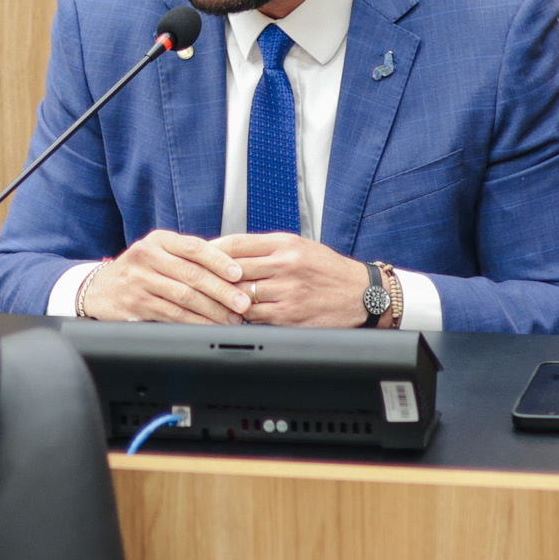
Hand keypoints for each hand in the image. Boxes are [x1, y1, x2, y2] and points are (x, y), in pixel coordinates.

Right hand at [79, 229, 250, 323]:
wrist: (100, 288)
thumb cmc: (140, 270)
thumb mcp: (159, 253)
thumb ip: (188, 256)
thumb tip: (232, 267)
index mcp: (158, 240)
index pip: (194, 247)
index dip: (219, 260)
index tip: (239, 273)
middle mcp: (147, 257)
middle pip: (192, 274)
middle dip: (222, 290)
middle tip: (243, 302)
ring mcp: (139, 281)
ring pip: (184, 297)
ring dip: (212, 310)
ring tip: (231, 318)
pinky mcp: (136, 305)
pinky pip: (172, 315)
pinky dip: (195, 322)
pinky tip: (209, 326)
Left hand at [215, 233, 374, 326]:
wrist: (360, 294)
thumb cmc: (327, 270)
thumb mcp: (299, 246)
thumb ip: (266, 248)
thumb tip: (228, 250)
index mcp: (285, 244)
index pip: (237, 243)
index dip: (213, 249)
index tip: (199, 254)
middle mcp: (285, 265)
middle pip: (234, 269)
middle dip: (214, 275)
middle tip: (198, 279)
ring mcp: (287, 291)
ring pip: (241, 294)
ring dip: (225, 298)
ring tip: (213, 298)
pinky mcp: (289, 315)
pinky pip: (254, 316)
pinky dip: (241, 316)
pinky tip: (234, 314)